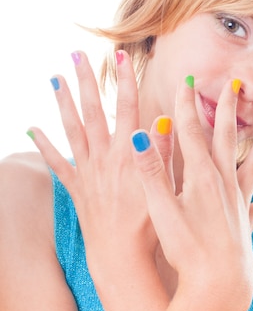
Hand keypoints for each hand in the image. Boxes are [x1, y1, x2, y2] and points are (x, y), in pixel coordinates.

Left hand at [28, 51, 159, 271]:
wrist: (121, 255)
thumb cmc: (149, 224)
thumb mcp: (164, 187)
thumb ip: (163, 152)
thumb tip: (164, 120)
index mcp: (129, 154)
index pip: (128, 107)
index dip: (125, 80)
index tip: (122, 56)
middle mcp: (104, 157)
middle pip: (93, 111)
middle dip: (86, 81)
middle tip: (77, 55)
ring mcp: (87, 171)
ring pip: (71, 129)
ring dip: (63, 102)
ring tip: (56, 79)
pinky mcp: (76, 187)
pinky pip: (56, 163)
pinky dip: (43, 145)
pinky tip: (31, 129)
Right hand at [130, 76, 252, 310]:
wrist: (218, 284)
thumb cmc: (187, 249)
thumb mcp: (161, 209)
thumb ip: (151, 171)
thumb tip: (137, 135)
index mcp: (201, 176)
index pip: (190, 132)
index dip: (186, 105)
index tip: (187, 81)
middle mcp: (224, 182)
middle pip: (225, 137)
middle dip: (227, 109)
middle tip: (235, 84)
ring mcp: (238, 200)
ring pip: (251, 163)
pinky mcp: (245, 220)